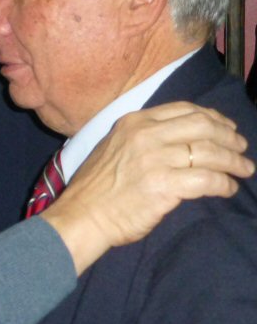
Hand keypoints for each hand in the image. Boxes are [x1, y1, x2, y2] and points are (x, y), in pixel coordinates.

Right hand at [41, 101, 253, 274]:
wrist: (83, 214)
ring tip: (245, 169)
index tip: (227, 127)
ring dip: (234, 161)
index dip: (212, 117)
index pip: (183, 109)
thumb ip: (144, 137)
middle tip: (242, 148)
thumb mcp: (115, 146)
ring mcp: (155, 159)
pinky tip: (228, 188)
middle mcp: (145, 135)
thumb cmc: (97, 185)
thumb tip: (183, 140)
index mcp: (133, 122)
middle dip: (229, 136)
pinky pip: (207, 180)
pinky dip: (224, 184)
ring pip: (210, 152)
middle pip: (202, 126)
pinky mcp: (164, 186)